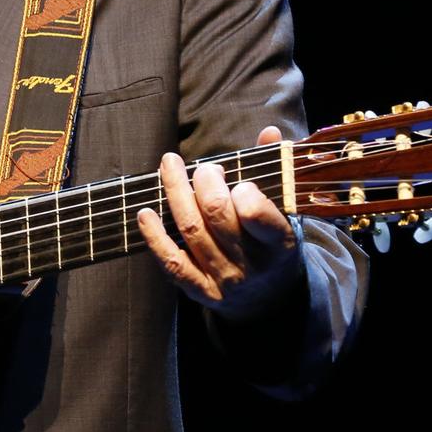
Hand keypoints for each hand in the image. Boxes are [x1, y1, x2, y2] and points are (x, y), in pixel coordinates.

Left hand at [135, 126, 301, 319]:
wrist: (271, 300)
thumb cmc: (273, 244)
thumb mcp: (286, 213)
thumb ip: (275, 171)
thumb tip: (268, 131)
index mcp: (278, 244)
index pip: (256, 214)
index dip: (242, 191)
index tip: (239, 181)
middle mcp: (250, 265)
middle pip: (216, 214)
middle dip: (204, 182)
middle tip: (204, 169)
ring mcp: (223, 280)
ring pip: (191, 230)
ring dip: (175, 193)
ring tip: (169, 167)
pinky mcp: (200, 291)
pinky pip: (172, 262)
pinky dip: (154, 236)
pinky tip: (145, 213)